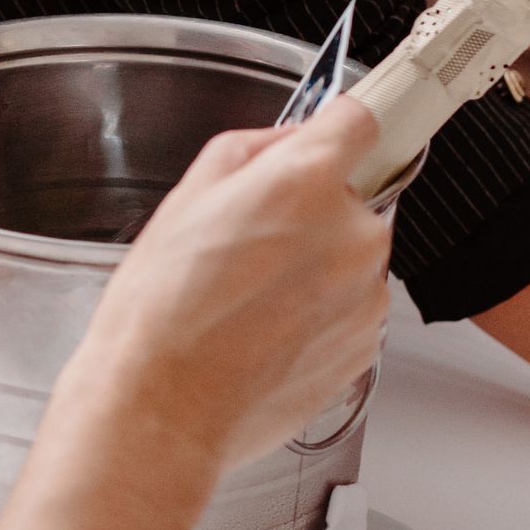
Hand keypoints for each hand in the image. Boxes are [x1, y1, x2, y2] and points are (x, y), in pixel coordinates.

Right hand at [67, 94, 393, 479]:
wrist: (163, 408)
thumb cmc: (162, 311)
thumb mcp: (186, 195)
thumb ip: (252, 149)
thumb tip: (290, 140)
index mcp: (308, 182)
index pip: (361, 121)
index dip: (337, 128)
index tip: (334, 134)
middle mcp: (353, 234)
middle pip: (351, 199)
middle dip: (309, 214)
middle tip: (248, 246)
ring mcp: (367, 297)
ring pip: (350, 259)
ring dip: (314, 269)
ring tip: (247, 301)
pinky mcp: (366, 348)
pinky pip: (349, 311)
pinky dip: (316, 316)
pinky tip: (262, 333)